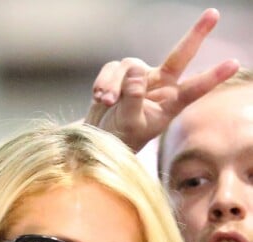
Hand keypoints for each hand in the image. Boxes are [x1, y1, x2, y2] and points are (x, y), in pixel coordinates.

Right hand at [85, 8, 238, 151]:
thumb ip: (134, 99)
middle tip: (214, 14)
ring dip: (114, 85)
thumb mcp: (129, 125)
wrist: (98, 138)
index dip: (212, 77)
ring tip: (106, 102)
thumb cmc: (119, 138)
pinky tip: (99, 98)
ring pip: (130, 66)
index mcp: (169, 104)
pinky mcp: (120, 75)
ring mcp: (140, 78)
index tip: (233, 63)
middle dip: (196, 35)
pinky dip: (103, 82)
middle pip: (179, 56)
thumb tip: (135, 70)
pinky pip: (112, 68)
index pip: (193, 89)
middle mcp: (159, 86)